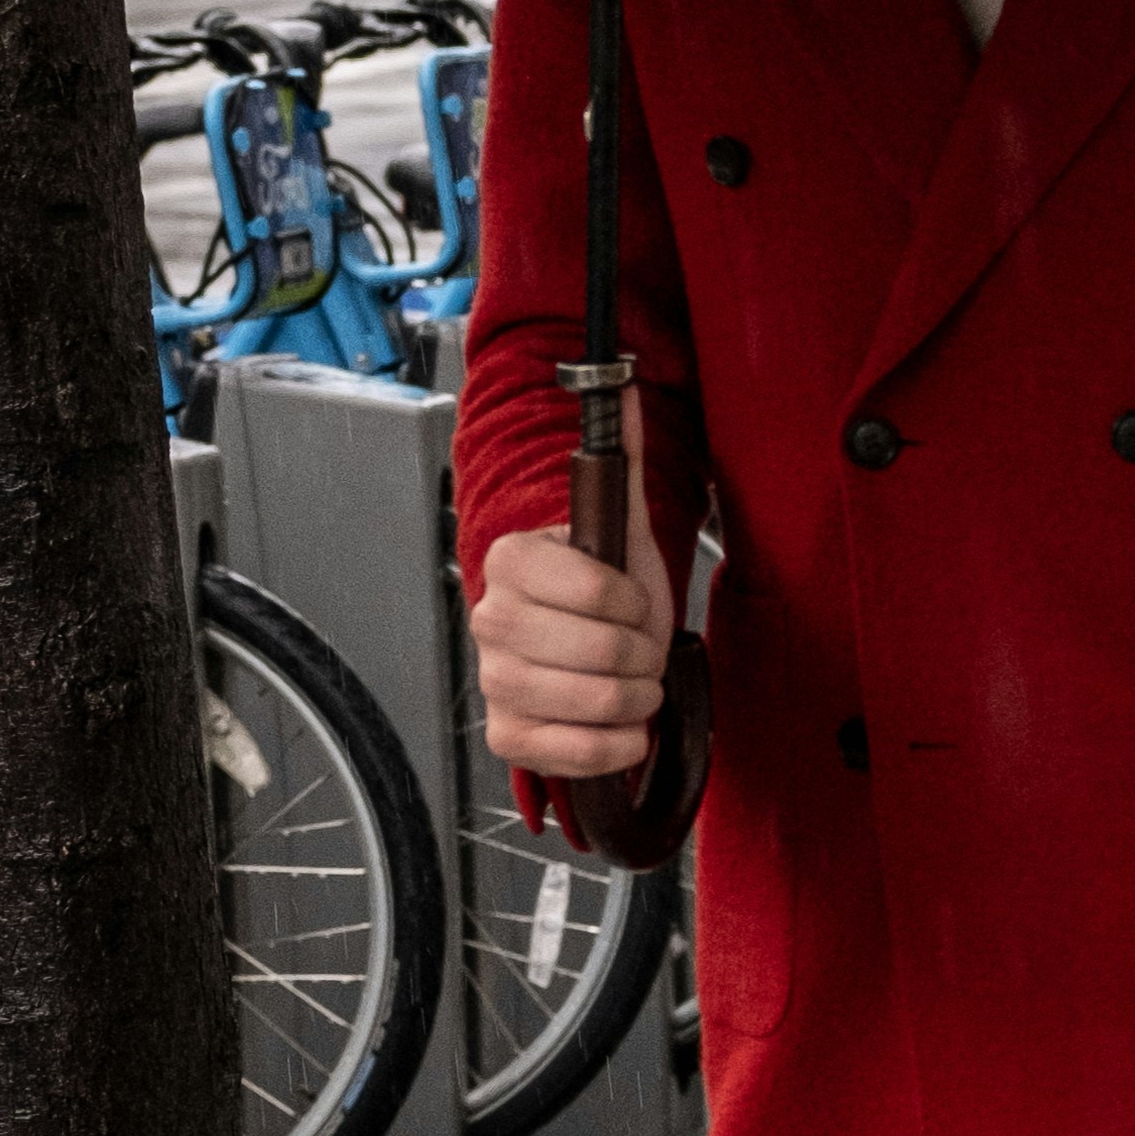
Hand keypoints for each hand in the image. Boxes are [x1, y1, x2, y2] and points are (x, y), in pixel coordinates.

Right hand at [473, 394, 676, 781]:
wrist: (583, 638)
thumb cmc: (600, 583)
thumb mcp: (618, 518)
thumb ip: (619, 452)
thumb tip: (620, 381)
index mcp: (513, 560)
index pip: (592, 588)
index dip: (633, 602)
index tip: (636, 601)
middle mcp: (490, 618)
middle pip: (589, 652)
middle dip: (637, 655)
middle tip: (643, 649)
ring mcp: (493, 680)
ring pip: (579, 703)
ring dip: (630, 700)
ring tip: (636, 686)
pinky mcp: (506, 733)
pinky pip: (561, 754)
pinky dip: (608, 748)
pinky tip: (622, 730)